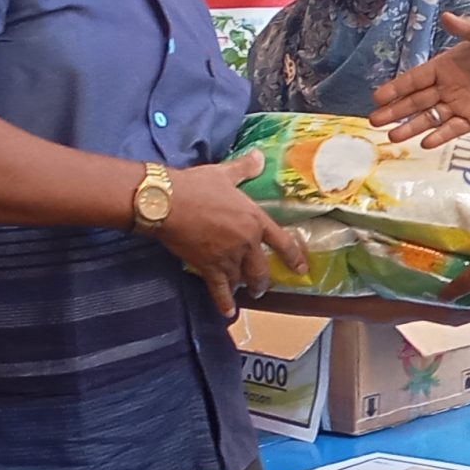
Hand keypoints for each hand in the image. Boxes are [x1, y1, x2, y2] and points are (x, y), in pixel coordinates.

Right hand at [156, 149, 308, 317]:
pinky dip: (224, 303)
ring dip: (244, 288)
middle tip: (262, 287)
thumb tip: (259, 156)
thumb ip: (244, 169)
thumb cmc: (196, 186)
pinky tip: (228, 313)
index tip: (302, 269)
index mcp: (254, 220)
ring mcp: (228, 257)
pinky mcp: (208, 268)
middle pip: (260, 269)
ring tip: (245, 293)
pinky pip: (219, 290)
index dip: (294, 257)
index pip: (281, 242)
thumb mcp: (224, 174)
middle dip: (262, 280)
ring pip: (241, 279)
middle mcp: (246, 242)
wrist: (168, 202)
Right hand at [370, 15, 469, 144]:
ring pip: (430, 118)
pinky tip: (425, 142)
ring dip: (411, 127)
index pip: (415, 79)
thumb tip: (446, 16)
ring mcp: (458, 105)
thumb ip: (467, 29)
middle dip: (395, 111)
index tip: (378, 97)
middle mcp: (446, 87)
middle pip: (416, 101)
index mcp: (444, 66)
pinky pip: (453, 129)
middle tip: (374, 121)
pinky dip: (440, 136)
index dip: (396, 88)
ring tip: (392, 136)